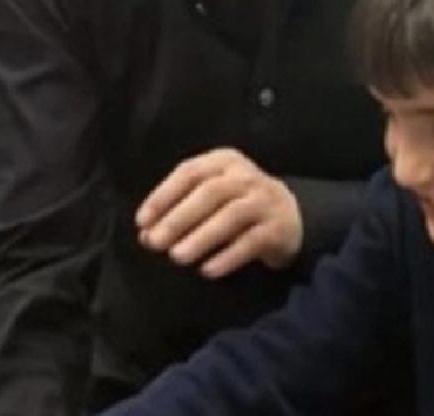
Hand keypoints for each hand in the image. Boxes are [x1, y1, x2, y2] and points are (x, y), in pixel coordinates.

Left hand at [135, 148, 302, 277]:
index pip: (189, 173)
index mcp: (222, 161)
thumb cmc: (236, 203)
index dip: (163, 196)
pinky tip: (208, 271)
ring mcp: (264, 201)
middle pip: (209, 193)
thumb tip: (146, 234)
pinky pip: (251, 242)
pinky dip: (228, 257)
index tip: (142, 221)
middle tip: (155, 242)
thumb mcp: (210, 194)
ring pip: (230, 216)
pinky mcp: (277, 228)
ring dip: (200, 237)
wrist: (291, 215)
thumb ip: (179, 208)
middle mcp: (244, 176)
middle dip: (178, 218)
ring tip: (177, 257)